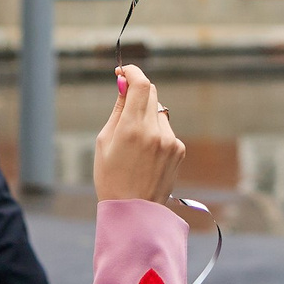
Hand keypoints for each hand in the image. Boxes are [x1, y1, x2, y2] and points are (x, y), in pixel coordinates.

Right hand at [92, 65, 184, 202]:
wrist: (133, 212)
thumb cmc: (111, 177)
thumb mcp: (104, 142)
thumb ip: (118, 110)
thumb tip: (124, 85)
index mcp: (133, 129)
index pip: (141, 84)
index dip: (132, 72)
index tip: (123, 72)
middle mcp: (155, 132)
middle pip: (151, 93)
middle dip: (138, 91)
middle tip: (124, 98)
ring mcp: (170, 141)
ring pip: (158, 112)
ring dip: (146, 115)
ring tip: (134, 142)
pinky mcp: (179, 150)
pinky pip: (166, 130)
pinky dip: (156, 132)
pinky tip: (146, 154)